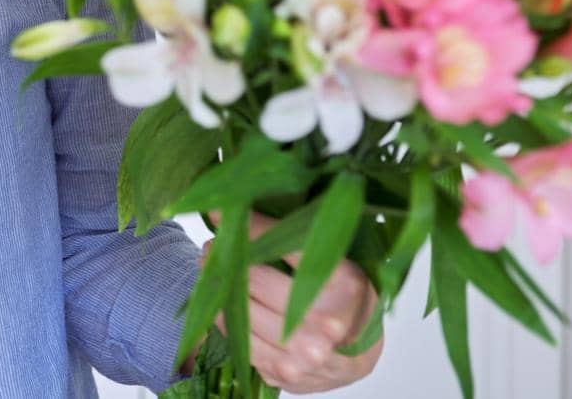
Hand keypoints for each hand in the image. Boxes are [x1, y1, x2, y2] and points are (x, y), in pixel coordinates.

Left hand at [197, 211, 383, 393]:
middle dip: (225, 257)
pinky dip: (223, 316)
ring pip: (240, 308)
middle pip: (253, 278)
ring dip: (218, 286)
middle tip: (214, 244)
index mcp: (346, 284)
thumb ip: (303, 235)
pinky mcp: (283, 372)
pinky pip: (237, 338)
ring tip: (212, 267)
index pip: (285, 245)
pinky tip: (222, 301)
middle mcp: (327, 322)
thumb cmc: (345, 298)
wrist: (358, 355)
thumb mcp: (339, 260)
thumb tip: (250, 199)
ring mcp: (305, 352)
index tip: (221, 209)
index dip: (249, 226)